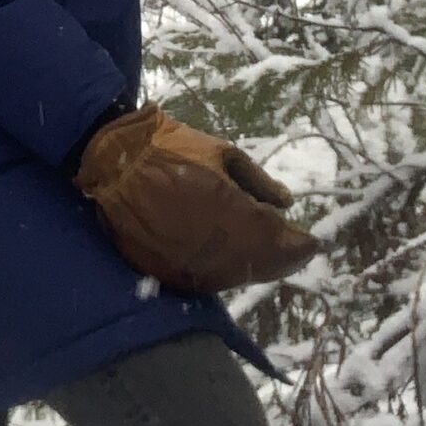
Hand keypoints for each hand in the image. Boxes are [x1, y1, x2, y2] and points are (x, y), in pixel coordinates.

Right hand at [74, 104, 319, 293]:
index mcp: (232, 212)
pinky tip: (234, 259)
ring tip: (268, 255)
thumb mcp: (221, 152)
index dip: (301, 245)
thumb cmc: (171, 147)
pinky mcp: (167, 271)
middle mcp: (214, 245)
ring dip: (257, 267)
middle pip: (263, 264)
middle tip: (296, 251)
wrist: (112, 159)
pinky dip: (226, 271)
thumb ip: (257, 182)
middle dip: (284, 258)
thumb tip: (286, 203)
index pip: (280, 240)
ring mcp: (189, 263)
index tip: (313, 241)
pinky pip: (207, 279)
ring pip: (237, 276)